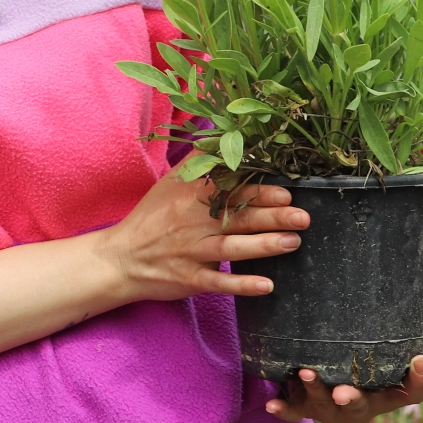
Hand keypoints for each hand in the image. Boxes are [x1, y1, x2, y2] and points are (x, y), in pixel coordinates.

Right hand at [98, 165, 309, 302]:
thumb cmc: (151, 218)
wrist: (120, 258)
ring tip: (292, 242)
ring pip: (230, 249)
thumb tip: (219, 136)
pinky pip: (218, 283)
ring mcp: (190, 252)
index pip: (228, 190)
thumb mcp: (169, 184)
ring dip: (262, 246)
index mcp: (189, 197)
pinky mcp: (188, 279)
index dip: (257, 191)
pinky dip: (241, 285)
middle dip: (271, 217)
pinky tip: (266, 286)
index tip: (286, 191)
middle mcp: (191, 223)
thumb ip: (197, 163)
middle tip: (302, 216)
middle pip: (235, 218)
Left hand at [265, 324, 422, 422]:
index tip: (421, 359)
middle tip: (345, 391)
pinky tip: (272, 402)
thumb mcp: (404, 350)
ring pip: (328, 408)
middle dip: (354, 399)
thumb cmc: (377, 360)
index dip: (419, 380)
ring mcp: (336, 408)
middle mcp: (366, 404)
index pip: (413, 393)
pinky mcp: (307, 404)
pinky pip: (296, 410)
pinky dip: (285, 407)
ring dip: (317, 394)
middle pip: (365, 407)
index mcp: (391, 391)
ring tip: (305, 374)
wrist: (336, 375)